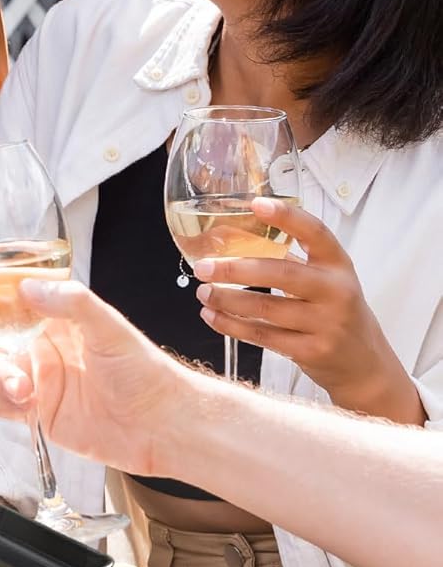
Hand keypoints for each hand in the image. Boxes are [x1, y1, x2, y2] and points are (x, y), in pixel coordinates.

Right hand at [0, 280, 189, 475]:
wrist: (161, 425)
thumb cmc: (146, 372)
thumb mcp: (109, 328)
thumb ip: (70, 303)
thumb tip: (28, 287)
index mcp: (61, 322)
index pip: (14, 305)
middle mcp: (47, 349)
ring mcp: (42, 382)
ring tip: (22, 390)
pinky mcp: (41, 414)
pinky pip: (6, 406)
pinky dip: (4, 404)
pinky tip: (24, 405)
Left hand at [193, 198, 420, 420]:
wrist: (363, 362)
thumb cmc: (335, 312)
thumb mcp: (327, 280)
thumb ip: (292, 261)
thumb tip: (233, 241)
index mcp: (339, 265)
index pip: (315, 233)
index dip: (287, 217)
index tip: (256, 204)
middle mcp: (336, 291)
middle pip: (282, 273)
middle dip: (236, 270)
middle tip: (203, 267)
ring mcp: (326, 323)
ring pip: (265, 308)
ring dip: (226, 300)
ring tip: (203, 292)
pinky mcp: (312, 351)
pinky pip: (262, 336)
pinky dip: (231, 325)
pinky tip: (211, 315)